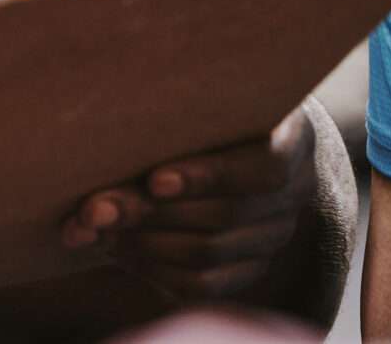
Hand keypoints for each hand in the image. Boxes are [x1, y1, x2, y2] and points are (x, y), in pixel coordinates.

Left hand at [59, 106, 315, 303]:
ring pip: (210, 255)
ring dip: (144, 243)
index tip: (153, 179)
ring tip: (98, 227)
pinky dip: (152, 270)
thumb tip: (102, 158)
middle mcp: (295, 194)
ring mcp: (274, 237)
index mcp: (294, 140)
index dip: (208, 177)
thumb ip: (162, 123)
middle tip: (95, 209)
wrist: (221, 144)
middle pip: (228, 216)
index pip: (265, 169)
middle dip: (153, 213)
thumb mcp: (195, 103)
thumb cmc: (201, 111)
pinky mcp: (248, 271)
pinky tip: (119, 249)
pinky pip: (201, 286)